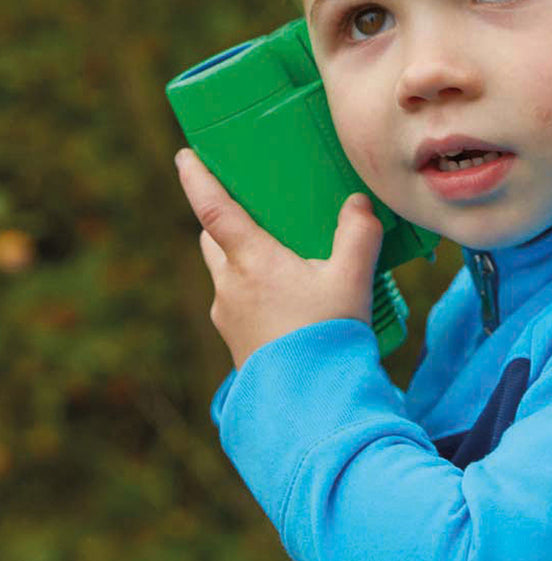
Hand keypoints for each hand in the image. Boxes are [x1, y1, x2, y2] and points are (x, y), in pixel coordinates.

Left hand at [175, 148, 383, 368]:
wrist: (309, 405)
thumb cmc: (326, 336)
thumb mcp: (352, 279)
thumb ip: (359, 233)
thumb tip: (358, 202)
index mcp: (252, 261)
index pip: (212, 209)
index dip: (196, 179)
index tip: (184, 156)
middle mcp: (230, 285)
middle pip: (213, 239)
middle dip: (223, 219)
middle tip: (251, 208)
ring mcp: (229, 316)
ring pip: (224, 272)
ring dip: (240, 257)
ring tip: (279, 256)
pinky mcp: (237, 342)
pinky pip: (236, 301)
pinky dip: (252, 288)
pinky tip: (286, 298)